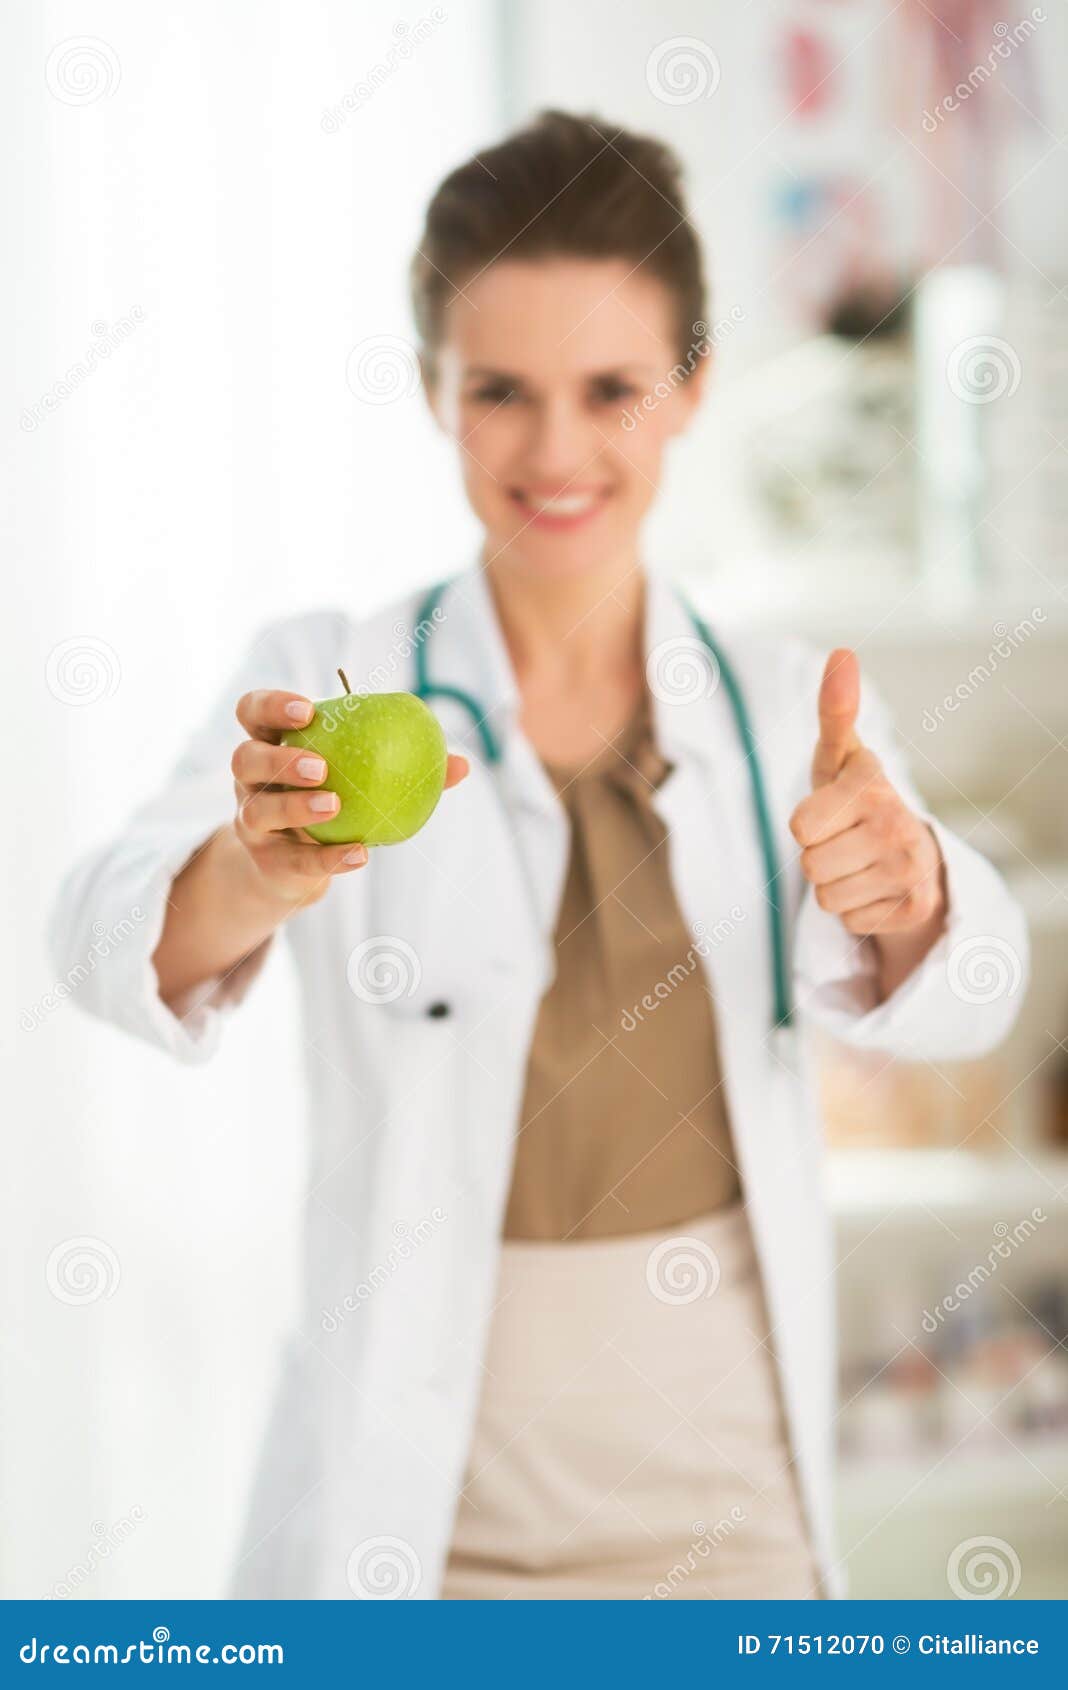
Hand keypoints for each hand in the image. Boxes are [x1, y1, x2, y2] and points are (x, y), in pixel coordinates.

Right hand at [230, 689, 468, 908]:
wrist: (294, 864)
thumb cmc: (333, 803)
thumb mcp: (358, 778)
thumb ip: (404, 765)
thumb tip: (461, 764)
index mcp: (270, 743)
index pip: (252, 711)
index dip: (271, 706)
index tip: (307, 709)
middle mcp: (249, 781)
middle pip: (244, 758)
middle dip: (279, 758)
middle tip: (321, 766)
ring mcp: (250, 822)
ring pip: (257, 811)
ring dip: (295, 807)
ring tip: (334, 805)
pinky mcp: (265, 861)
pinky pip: (293, 860)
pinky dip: (327, 857)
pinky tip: (359, 853)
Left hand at [789, 652, 945, 957]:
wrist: (910, 852)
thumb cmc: (856, 799)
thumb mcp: (840, 759)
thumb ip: (834, 711)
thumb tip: (841, 653)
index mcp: (872, 785)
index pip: (799, 827)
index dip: (806, 824)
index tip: (832, 811)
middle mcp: (898, 824)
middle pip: (810, 866)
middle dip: (819, 858)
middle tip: (845, 842)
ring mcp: (911, 868)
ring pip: (827, 898)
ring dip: (835, 886)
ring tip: (859, 865)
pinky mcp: (915, 907)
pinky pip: (849, 921)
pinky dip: (856, 911)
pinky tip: (876, 889)